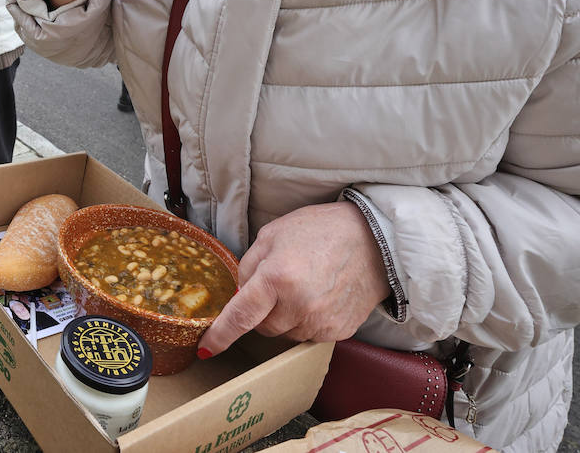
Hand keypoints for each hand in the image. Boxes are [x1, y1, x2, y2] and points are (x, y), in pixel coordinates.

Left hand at [197, 202, 389, 358]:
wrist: (374, 238)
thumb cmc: (320, 230)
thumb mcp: (272, 235)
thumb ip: (248, 267)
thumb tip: (237, 296)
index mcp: (278, 278)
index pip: (241, 316)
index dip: (221, 335)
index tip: (205, 348)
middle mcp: (299, 306)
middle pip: (262, 327)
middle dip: (260, 311)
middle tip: (277, 283)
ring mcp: (321, 322)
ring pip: (284, 333)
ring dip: (284, 316)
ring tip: (302, 285)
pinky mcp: (339, 331)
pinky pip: (308, 335)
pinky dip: (306, 320)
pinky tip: (318, 296)